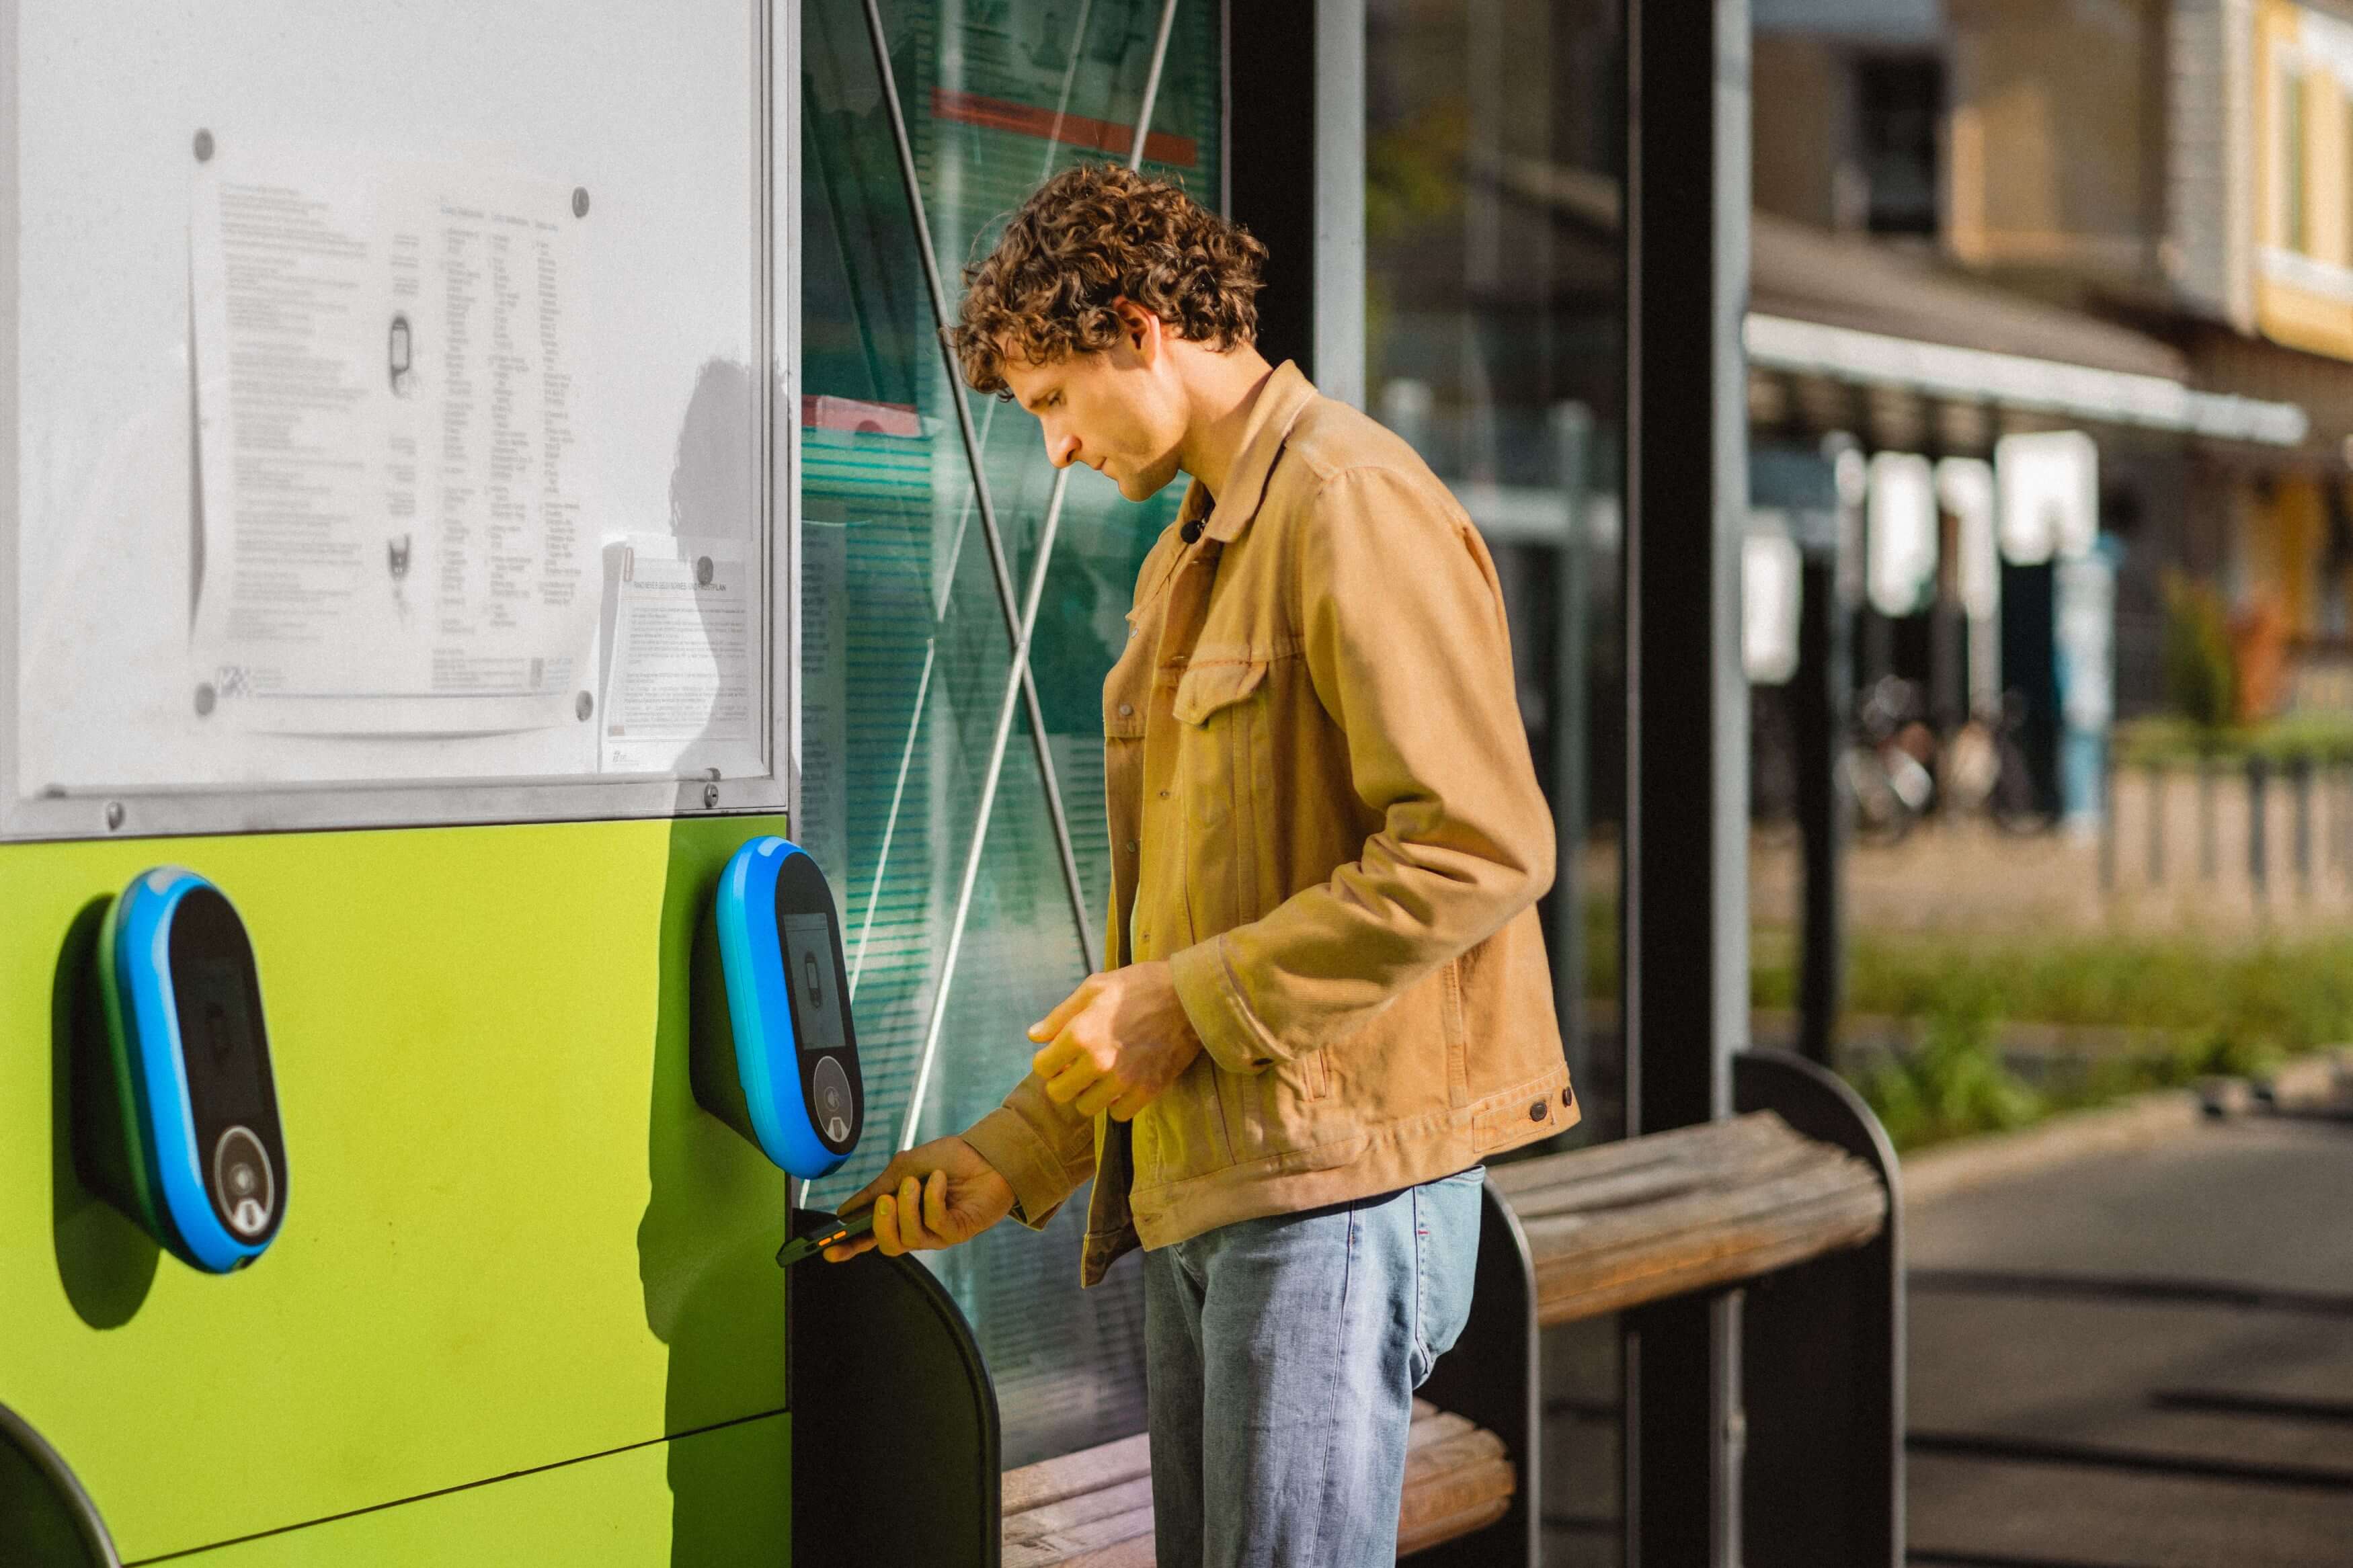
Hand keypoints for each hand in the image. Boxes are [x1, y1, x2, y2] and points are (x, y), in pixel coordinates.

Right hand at [823, 1136, 1014, 1261]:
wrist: (987, 1150)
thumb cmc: (949, 1159)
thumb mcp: (904, 1166)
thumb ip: (877, 1188)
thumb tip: (845, 1211)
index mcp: (900, 1215)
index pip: (870, 1236)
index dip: (849, 1247)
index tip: (828, 1250)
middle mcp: (917, 1228)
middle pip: (888, 1244)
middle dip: (881, 1224)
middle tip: (885, 1200)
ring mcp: (938, 1233)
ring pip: (910, 1237)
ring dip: (908, 1206)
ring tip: (916, 1182)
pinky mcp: (959, 1230)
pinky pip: (936, 1224)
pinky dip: (933, 1199)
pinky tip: (939, 1181)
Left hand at [1028, 962, 1202, 1122]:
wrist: (1191, 997)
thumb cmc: (1140, 986)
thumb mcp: (1095, 988)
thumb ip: (1060, 1015)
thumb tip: (1034, 1037)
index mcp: (1080, 1033)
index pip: (1042, 1067)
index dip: (1047, 1060)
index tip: (1058, 1055)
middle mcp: (1097, 1062)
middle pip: (1059, 1094)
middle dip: (1063, 1081)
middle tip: (1076, 1068)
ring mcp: (1123, 1080)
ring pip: (1086, 1107)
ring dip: (1088, 1094)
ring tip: (1100, 1076)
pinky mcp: (1147, 1091)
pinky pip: (1118, 1114)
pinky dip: (1116, 1104)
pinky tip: (1121, 1085)